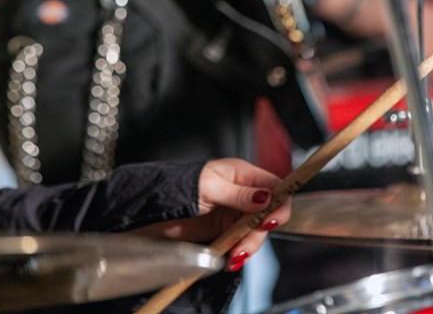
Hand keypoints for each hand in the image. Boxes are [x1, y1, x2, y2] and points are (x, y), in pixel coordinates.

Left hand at [128, 158, 288, 271]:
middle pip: (268, 214)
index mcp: (242, 175)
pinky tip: (230, 258)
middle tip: (245, 245)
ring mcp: (234, 212)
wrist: (154, 210)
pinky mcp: (225, 230)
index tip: (271, 220)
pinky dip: (238, 252)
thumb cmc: (179, 187)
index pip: (274, 187)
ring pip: (255, 231)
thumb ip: (239, 194)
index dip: (278, 204)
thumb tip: (267, 197)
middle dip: (259, 232)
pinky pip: (241, 242)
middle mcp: (242, 193)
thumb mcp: (209, 188)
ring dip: (248, 246)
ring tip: (234, 256)